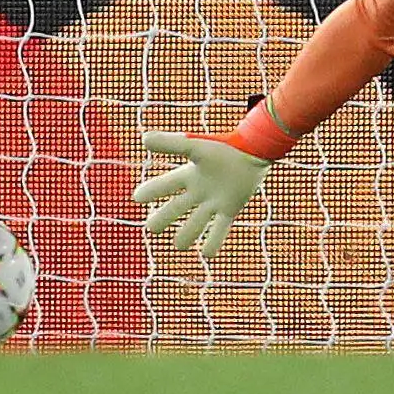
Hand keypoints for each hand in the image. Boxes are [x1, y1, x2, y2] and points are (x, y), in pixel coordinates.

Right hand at [132, 126, 275, 256]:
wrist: (255, 151)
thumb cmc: (224, 146)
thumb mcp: (194, 145)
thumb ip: (170, 143)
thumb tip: (144, 139)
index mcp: (187, 175)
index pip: (162, 186)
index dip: (149, 192)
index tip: (138, 197)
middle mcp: (198, 191)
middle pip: (173, 210)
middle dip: (160, 219)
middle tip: (153, 227)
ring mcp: (213, 202)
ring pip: (194, 225)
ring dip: (186, 236)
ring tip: (179, 244)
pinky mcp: (230, 209)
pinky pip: (219, 231)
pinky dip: (213, 244)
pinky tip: (207, 254)